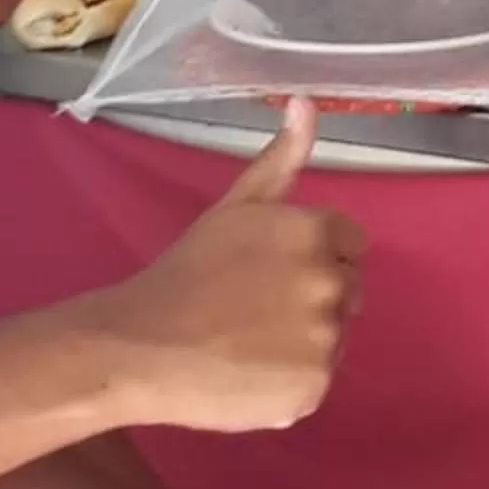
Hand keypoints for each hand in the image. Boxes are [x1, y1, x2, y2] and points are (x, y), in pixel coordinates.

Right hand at [84, 100, 364, 433]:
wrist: (138, 344)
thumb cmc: (185, 271)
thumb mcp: (234, 206)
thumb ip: (280, 159)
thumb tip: (307, 102)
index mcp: (319, 233)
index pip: (350, 245)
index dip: (313, 258)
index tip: (269, 273)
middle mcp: (332, 282)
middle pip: (348, 291)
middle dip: (312, 297)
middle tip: (253, 309)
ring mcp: (326, 338)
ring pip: (334, 337)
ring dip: (302, 341)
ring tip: (247, 341)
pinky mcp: (315, 386)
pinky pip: (318, 381)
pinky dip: (290, 382)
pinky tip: (249, 372)